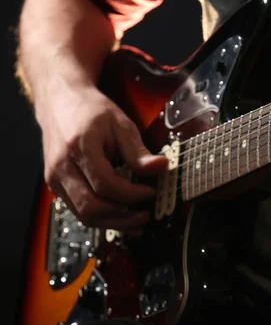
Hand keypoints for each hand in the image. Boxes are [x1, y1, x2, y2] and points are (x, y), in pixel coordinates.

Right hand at [38, 85, 167, 231]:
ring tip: (136, 221)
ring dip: (112, 223)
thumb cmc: (91, 111)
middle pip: (91, 207)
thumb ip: (139, 150)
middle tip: (144, 215)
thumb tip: (161, 167)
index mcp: (79, 148)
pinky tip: (119, 216)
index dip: (132, 194)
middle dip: (122, 216)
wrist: (60, 101)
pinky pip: (78, 210)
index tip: (151, 192)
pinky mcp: (55, 186)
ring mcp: (54, 179)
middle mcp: (62, 167)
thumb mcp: (121, 124)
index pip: (106, 185)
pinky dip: (100, 217)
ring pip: (83, 215)